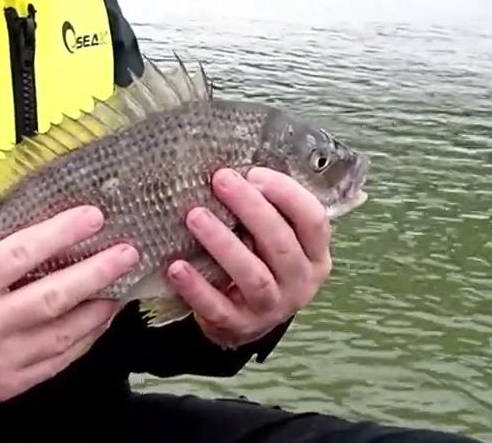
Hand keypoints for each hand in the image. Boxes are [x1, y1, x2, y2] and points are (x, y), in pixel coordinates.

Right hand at [0, 205, 138, 406]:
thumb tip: (43, 230)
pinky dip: (85, 337)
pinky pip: (59, 359)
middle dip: (96, 272)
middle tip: (126, 253)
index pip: (19, 254)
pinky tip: (99, 318)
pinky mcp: (11, 384)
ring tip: (121, 284)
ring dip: (100, 306)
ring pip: (64, 332)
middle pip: (52, 296)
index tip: (92, 217)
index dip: (61, 232)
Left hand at [168, 167, 332, 348]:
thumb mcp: (273, 238)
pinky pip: (218, 307)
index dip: (286, 193)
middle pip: (280, 243)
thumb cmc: (260, 263)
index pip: (313, 220)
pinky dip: (196, 287)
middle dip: (250, 208)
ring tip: (195, 216)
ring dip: (223, 243)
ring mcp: (272, 307)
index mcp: (314, 254)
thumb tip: (235, 166)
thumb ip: (268, 210)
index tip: (254, 172)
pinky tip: (177, 267)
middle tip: (220, 180)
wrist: (246, 319)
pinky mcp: (240, 325)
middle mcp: (300, 282)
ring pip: (253, 275)